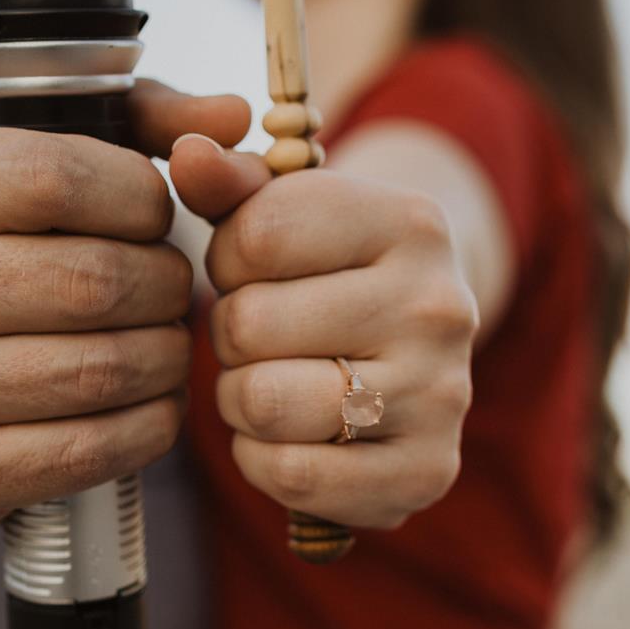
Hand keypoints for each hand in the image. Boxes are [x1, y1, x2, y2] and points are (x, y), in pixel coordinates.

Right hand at [0, 81, 248, 534]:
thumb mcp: (49, 162)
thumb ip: (143, 122)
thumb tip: (234, 114)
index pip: (57, 179)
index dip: (139, 200)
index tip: (155, 218)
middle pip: (89, 281)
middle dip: (164, 287)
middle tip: (175, 293)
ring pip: (97, 369)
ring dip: (165, 359)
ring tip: (169, 345)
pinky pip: (85, 450)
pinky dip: (147, 427)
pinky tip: (152, 404)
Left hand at [170, 134, 477, 528]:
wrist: (417, 346)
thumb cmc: (331, 269)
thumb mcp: (287, 208)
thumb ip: (229, 181)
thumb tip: (188, 154)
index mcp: (411, 222)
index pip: (253, 236)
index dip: (226, 258)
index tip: (253, 267)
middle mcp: (439, 306)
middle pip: (249, 324)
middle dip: (231, 332)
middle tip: (260, 334)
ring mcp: (441, 395)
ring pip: (263, 402)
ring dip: (238, 397)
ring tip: (267, 379)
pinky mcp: (426, 472)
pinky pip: (291, 474)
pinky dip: (264, 458)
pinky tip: (287, 433)